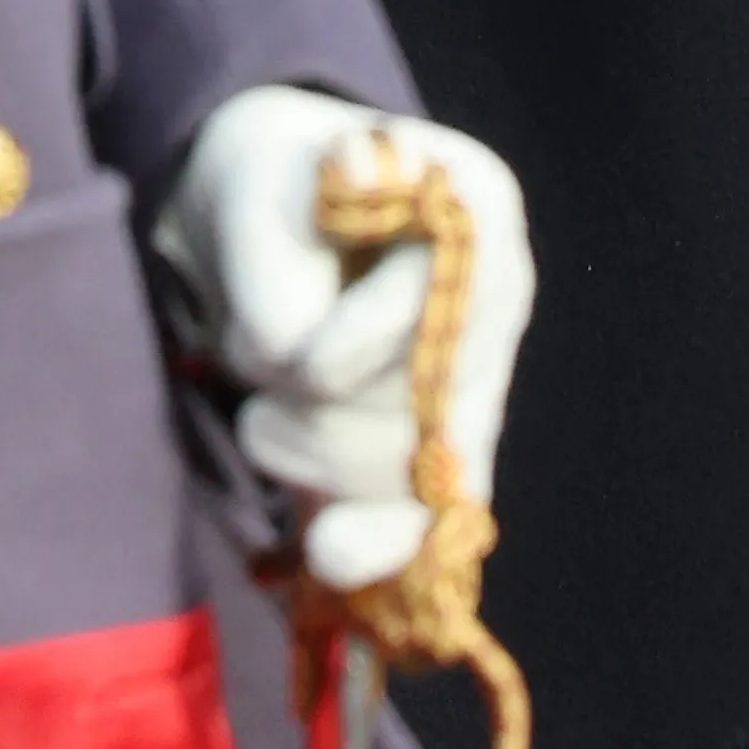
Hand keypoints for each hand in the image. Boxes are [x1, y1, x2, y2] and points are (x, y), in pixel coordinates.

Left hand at [149, 89, 533, 593]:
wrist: (276, 223)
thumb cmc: (276, 197)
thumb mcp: (256, 204)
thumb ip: (275, 284)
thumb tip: (295, 358)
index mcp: (475, 203)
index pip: (447, 291)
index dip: (371, 337)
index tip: (305, 359)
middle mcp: (501, 295)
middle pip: (426, 397)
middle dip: (319, 402)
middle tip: (247, 362)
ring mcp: (481, 380)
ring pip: (413, 466)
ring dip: (316, 454)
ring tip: (261, 413)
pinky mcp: (450, 456)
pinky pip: (428, 518)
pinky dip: (376, 539)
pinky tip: (331, 551)